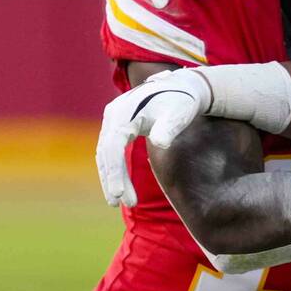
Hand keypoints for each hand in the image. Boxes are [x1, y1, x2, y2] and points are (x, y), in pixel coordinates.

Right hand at [96, 68, 210, 206]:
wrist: (184, 87)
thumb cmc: (183, 101)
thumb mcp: (180, 113)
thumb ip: (169, 127)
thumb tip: (160, 143)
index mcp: (124, 112)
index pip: (112, 147)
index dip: (115, 173)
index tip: (120, 195)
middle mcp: (113, 114)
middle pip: (106, 152)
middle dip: (113, 180)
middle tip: (124, 203)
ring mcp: (114, 120)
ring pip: (106, 154)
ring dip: (113, 178)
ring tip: (125, 201)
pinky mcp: (119, 125)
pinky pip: (111, 151)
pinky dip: (115, 169)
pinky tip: (123, 186)